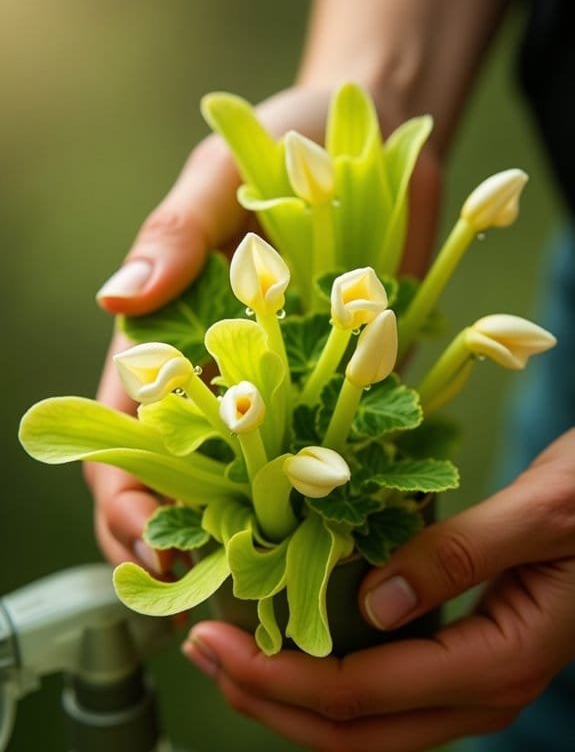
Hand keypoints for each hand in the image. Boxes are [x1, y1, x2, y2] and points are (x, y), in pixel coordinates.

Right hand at [87, 82, 440, 572]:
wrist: (364, 155)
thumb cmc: (274, 157)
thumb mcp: (215, 182)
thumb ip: (172, 236)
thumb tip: (118, 298)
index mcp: (160, 348)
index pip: (122, 443)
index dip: (126, 502)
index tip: (153, 543)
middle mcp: (207, 388)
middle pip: (172, 490)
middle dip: (174, 547)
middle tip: (200, 595)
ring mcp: (268, 404)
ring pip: (236, 498)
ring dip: (238, 551)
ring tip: (257, 595)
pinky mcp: (328, 404)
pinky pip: (312, 471)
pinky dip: (310, 514)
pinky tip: (322, 551)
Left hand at [183, 429, 574, 751]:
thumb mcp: (542, 517)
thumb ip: (462, 555)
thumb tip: (374, 603)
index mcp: (496, 665)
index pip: (360, 696)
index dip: (277, 678)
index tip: (212, 641)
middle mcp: (481, 692)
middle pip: (351, 731)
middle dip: (265, 699)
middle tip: (198, 649)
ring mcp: (471, 682)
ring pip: (363, 719)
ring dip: (287, 692)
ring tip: (228, 648)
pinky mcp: (463, 657)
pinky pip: (380, 688)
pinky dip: (323, 671)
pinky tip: (290, 631)